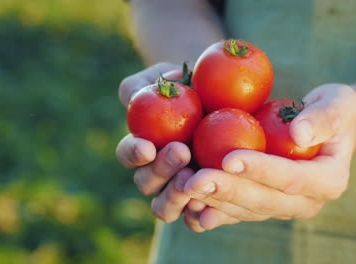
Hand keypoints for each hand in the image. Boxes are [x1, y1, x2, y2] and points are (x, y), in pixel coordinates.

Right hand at [116, 62, 194, 222]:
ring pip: (165, 207)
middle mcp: (158, 173)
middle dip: (160, 171)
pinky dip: (198, 218)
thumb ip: (141, 87)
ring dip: (175, 196)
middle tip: (181, 153)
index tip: (148, 147)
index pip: (128, 154)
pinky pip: (196, 220)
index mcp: (143, 147)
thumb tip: (130, 96)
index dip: (133, 154)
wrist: (227, 100)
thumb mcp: (166, 79)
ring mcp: (181, 190)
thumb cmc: (191, 86)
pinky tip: (210, 207)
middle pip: (146, 184)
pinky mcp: (205, 201)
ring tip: (194, 179)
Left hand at [152, 83, 355, 231]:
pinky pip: (236, 212)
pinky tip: (187, 205)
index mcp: (329, 180)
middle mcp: (306, 202)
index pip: (291, 178)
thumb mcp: (337, 103)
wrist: (320, 128)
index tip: (228, 158)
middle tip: (195, 181)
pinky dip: (212, 209)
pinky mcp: (262, 207)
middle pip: (263, 201)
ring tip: (184, 189)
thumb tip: (299, 134)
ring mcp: (282, 208)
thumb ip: (324, 117)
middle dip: (228, 191)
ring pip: (245, 211)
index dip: (260, 170)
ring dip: (213, 201)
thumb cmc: (331, 110)